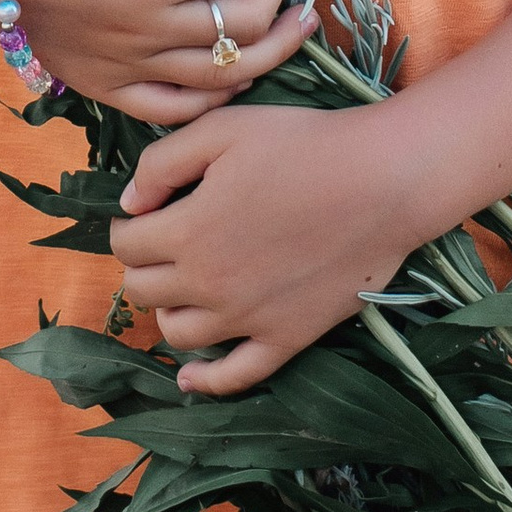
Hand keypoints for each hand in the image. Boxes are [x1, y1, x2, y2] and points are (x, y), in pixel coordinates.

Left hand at [111, 98, 428, 394]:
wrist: (384, 181)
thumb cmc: (303, 144)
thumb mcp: (221, 130)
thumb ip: (161, 164)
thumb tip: (130, 205)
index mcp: (187, 232)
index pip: (127, 245)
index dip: (129, 226)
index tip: (146, 212)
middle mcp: (208, 284)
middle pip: (144, 290)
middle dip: (143, 264)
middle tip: (164, 243)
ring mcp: (248, 319)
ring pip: (178, 333)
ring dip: (168, 310)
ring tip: (183, 286)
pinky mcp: (287, 339)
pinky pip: (236, 376)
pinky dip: (206, 381)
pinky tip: (190, 377)